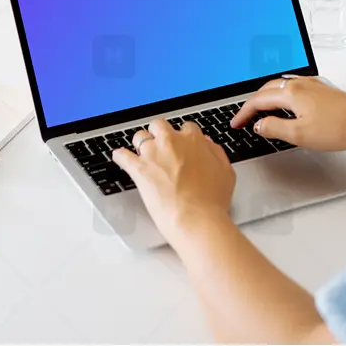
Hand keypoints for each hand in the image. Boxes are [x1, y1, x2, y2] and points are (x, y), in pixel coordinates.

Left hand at [112, 119, 235, 246]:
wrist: (196, 219)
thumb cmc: (212, 201)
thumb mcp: (226, 172)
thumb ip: (216, 153)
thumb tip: (208, 145)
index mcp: (193, 140)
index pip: (186, 128)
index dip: (183, 137)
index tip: (181, 145)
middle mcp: (172, 142)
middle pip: (159, 126)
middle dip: (159, 134)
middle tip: (160, 147)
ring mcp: (153, 154)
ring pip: (140, 137)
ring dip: (141, 144)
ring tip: (141, 153)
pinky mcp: (139, 169)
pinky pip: (123, 156)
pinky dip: (120, 156)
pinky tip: (120, 157)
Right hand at [230, 75, 345, 152]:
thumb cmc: (339, 128)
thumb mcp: (300, 135)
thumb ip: (274, 128)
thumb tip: (259, 125)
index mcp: (291, 93)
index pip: (258, 100)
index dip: (244, 113)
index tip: (236, 123)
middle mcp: (300, 84)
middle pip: (267, 90)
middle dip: (253, 104)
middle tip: (244, 118)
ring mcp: (312, 84)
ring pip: (280, 87)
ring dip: (266, 98)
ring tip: (261, 112)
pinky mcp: (321, 89)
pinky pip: (293, 88)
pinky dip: (281, 96)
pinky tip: (286, 107)